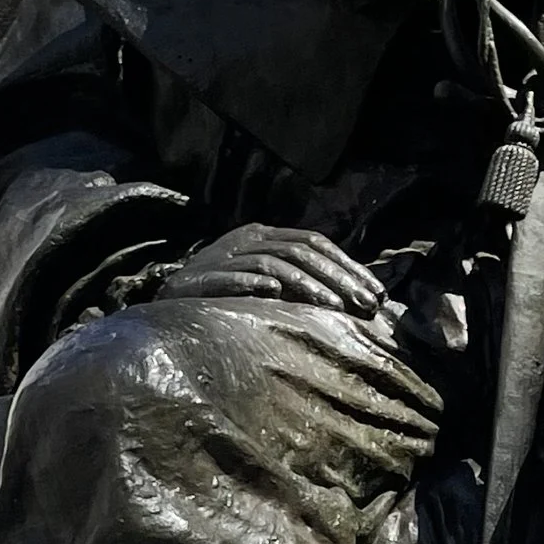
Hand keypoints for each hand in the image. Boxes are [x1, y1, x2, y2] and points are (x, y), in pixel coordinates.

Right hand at [150, 225, 385, 315]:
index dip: (349, 267)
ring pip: (275, 262)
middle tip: (365, 305)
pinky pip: (235, 275)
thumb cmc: (224, 296)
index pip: (314, 242)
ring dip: (308, 285)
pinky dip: (257, 283)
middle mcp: (247, 238)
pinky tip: (278, 294)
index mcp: (265, 235)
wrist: (167, 302)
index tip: (376, 295)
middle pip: (301, 250)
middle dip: (338, 278)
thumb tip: (351, 297)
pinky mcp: (202, 277)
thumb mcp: (265, 281)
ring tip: (335, 308)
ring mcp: (224, 255)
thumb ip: (300, 281)